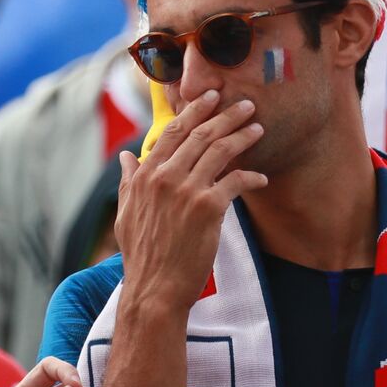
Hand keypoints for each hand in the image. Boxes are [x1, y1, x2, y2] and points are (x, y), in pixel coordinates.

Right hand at [115, 91, 266, 310]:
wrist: (154, 288)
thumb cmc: (141, 255)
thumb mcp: (126, 213)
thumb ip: (129, 181)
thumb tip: (125, 157)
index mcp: (146, 175)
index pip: (172, 131)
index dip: (194, 110)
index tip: (211, 98)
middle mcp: (166, 177)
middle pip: (201, 134)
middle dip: (226, 116)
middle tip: (246, 105)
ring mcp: (187, 191)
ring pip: (220, 151)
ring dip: (242, 136)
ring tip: (258, 129)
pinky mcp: (209, 209)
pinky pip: (237, 182)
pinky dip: (252, 177)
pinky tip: (261, 178)